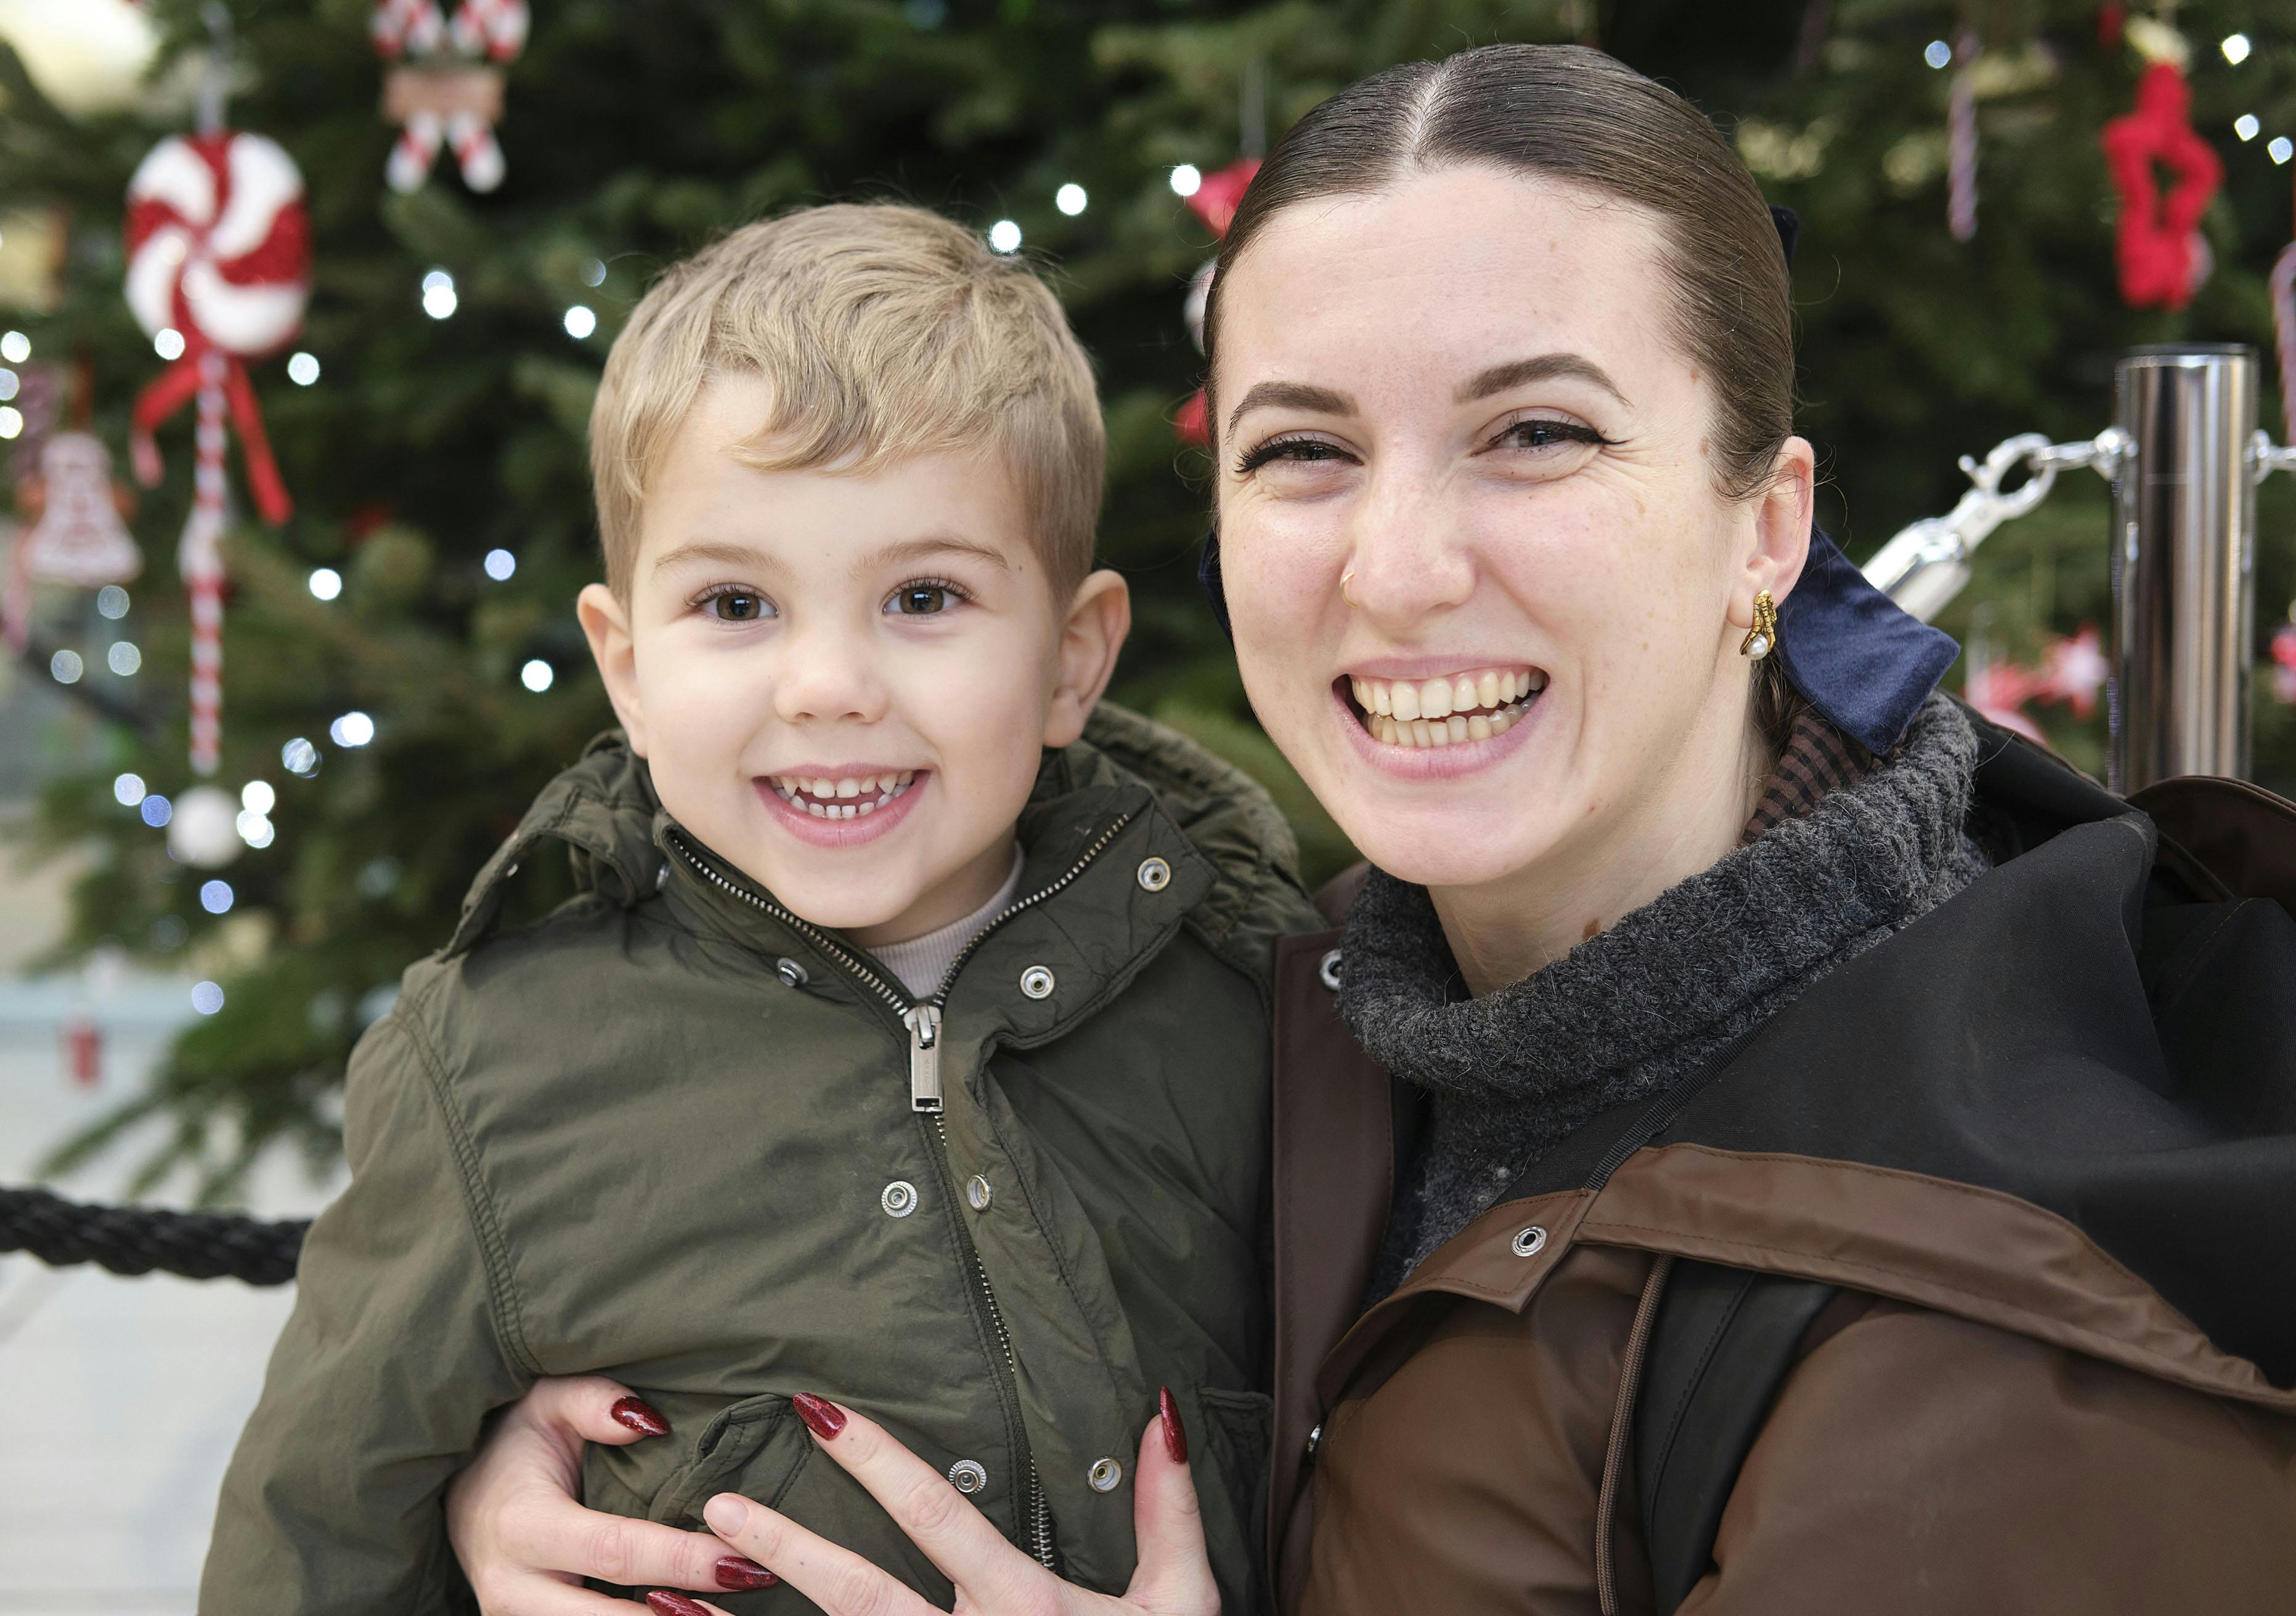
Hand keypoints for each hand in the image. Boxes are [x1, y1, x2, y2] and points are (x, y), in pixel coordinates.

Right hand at [445, 1374, 776, 1614]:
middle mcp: (513, 1587)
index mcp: (523, 1525)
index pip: (617, 1551)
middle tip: (752, 1596)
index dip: (683, 1559)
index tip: (745, 1560)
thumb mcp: (545, 1401)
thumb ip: (595, 1400)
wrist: (456, 1495)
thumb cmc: (513, 1443)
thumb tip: (650, 1422)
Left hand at [700, 1389, 1219, 1615]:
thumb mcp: (1183, 1602)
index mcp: (1028, 1606)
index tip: (817, 1413)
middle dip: (789, 1546)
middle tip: (719, 1505)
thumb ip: (1168, 1510)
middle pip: (863, 1596)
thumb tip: (1160, 1414)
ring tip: (686, 1594)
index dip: (877, 1461)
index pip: (938, 1517)